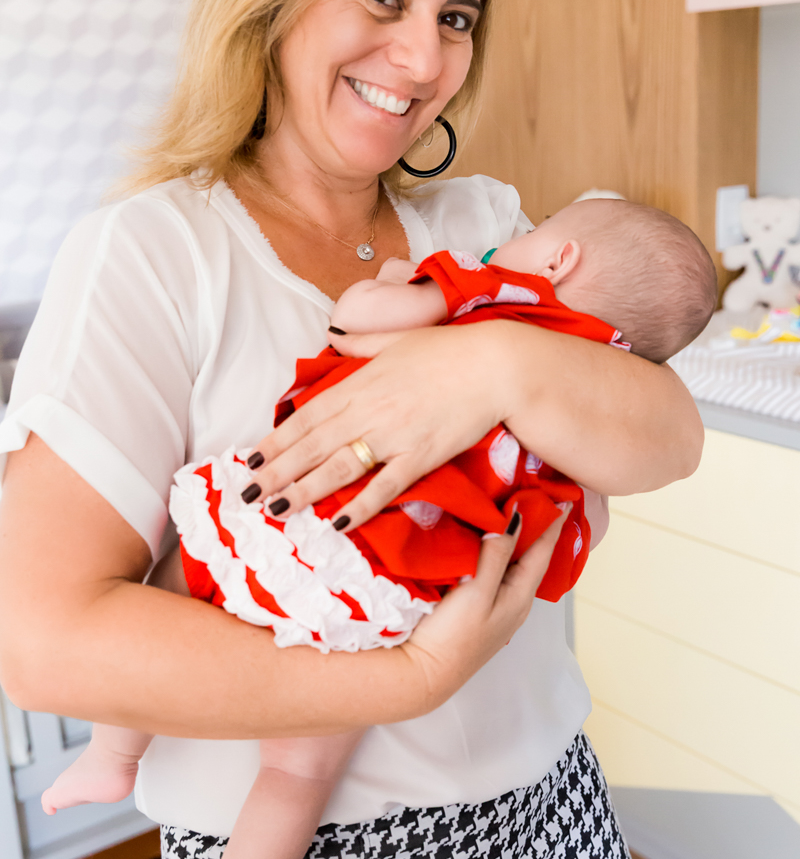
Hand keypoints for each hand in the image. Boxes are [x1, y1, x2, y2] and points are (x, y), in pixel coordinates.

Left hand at [244, 323, 515, 529]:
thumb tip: (335, 335)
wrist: (495, 365)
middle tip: (248, 493)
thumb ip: (361, 344)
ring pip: (340, 467)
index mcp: (361, 382)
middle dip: (278, 471)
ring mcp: (395, 435)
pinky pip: (385, 486)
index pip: (308, 415)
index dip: (278, 438)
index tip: (251, 457)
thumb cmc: (449, 350)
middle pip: (314, 444)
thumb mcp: (397, 339)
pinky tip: (337, 523)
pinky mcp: (421, 456)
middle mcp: (370, 410)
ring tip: (277, 509)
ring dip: (305, 490)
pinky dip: (360, 506)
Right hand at [400, 509, 570, 708]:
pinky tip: (484, 544)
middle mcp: (512, 602)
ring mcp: (494, 609)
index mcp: (520, 596)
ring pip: (511, 565)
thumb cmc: (452, 637)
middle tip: (537, 496)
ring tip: (512, 512)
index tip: (564, 497)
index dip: (553, 523)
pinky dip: (494, 553)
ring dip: (514, 539)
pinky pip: (493, 573)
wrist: (421, 675)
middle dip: (535, 527)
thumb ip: (497, 554)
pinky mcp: (475, 611)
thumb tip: (517, 518)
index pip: (543, 551)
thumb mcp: (477, 591)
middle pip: (530, 557)